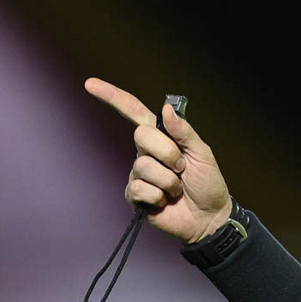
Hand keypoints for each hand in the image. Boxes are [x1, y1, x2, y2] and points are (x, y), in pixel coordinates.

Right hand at [85, 78, 232, 243]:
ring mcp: (139, 175)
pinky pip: (140, 189)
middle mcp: (146, 153)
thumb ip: (184, 131)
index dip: (114, 98)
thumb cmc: (208, 184)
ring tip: (177, 189)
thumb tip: (166, 109)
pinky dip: (158, 196)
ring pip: (143, 166)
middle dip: (168, 152)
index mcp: (163, 138)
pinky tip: (165, 201)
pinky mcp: (135, 196)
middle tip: (182, 167)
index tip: (90, 84)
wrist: (210, 217)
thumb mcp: (202, 153)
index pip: (134, 113)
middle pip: (141, 137)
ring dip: (168, 180)